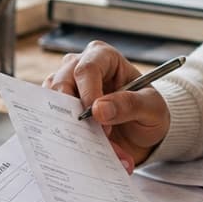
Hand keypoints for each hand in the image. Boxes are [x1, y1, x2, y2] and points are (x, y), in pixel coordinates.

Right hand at [43, 41, 171, 171]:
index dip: (89, 94)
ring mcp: (66, 84)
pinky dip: (64, 133)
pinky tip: (81, 145)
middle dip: (74, 112)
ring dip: (69, 125)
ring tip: (90, 143)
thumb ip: (130, 105)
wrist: (141, 132)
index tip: (99, 120)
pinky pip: (50, 117)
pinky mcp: (58, 105)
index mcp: (105, 57)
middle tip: (92, 135)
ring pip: (51, 99)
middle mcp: (80, 65)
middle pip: (62, 82)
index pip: (87, 69)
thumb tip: (99, 110)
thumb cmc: (147, 111)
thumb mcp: (151, 107)